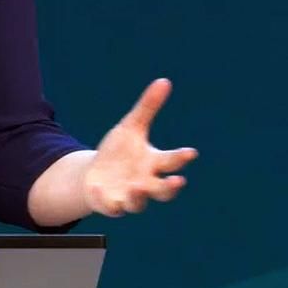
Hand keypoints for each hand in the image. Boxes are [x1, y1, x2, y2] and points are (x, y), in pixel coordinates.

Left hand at [81, 78, 197, 216]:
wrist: (96, 175)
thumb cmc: (120, 152)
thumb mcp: (131, 127)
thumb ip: (148, 108)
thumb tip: (164, 81)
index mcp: (153, 164)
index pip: (172, 161)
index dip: (182, 157)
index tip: (191, 152)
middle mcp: (146, 183)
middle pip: (163, 190)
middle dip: (171, 187)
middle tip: (178, 181)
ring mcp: (129, 197)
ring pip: (139, 203)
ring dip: (140, 196)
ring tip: (137, 186)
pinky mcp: (110, 205)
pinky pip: (110, 206)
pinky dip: (105, 200)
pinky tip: (97, 187)